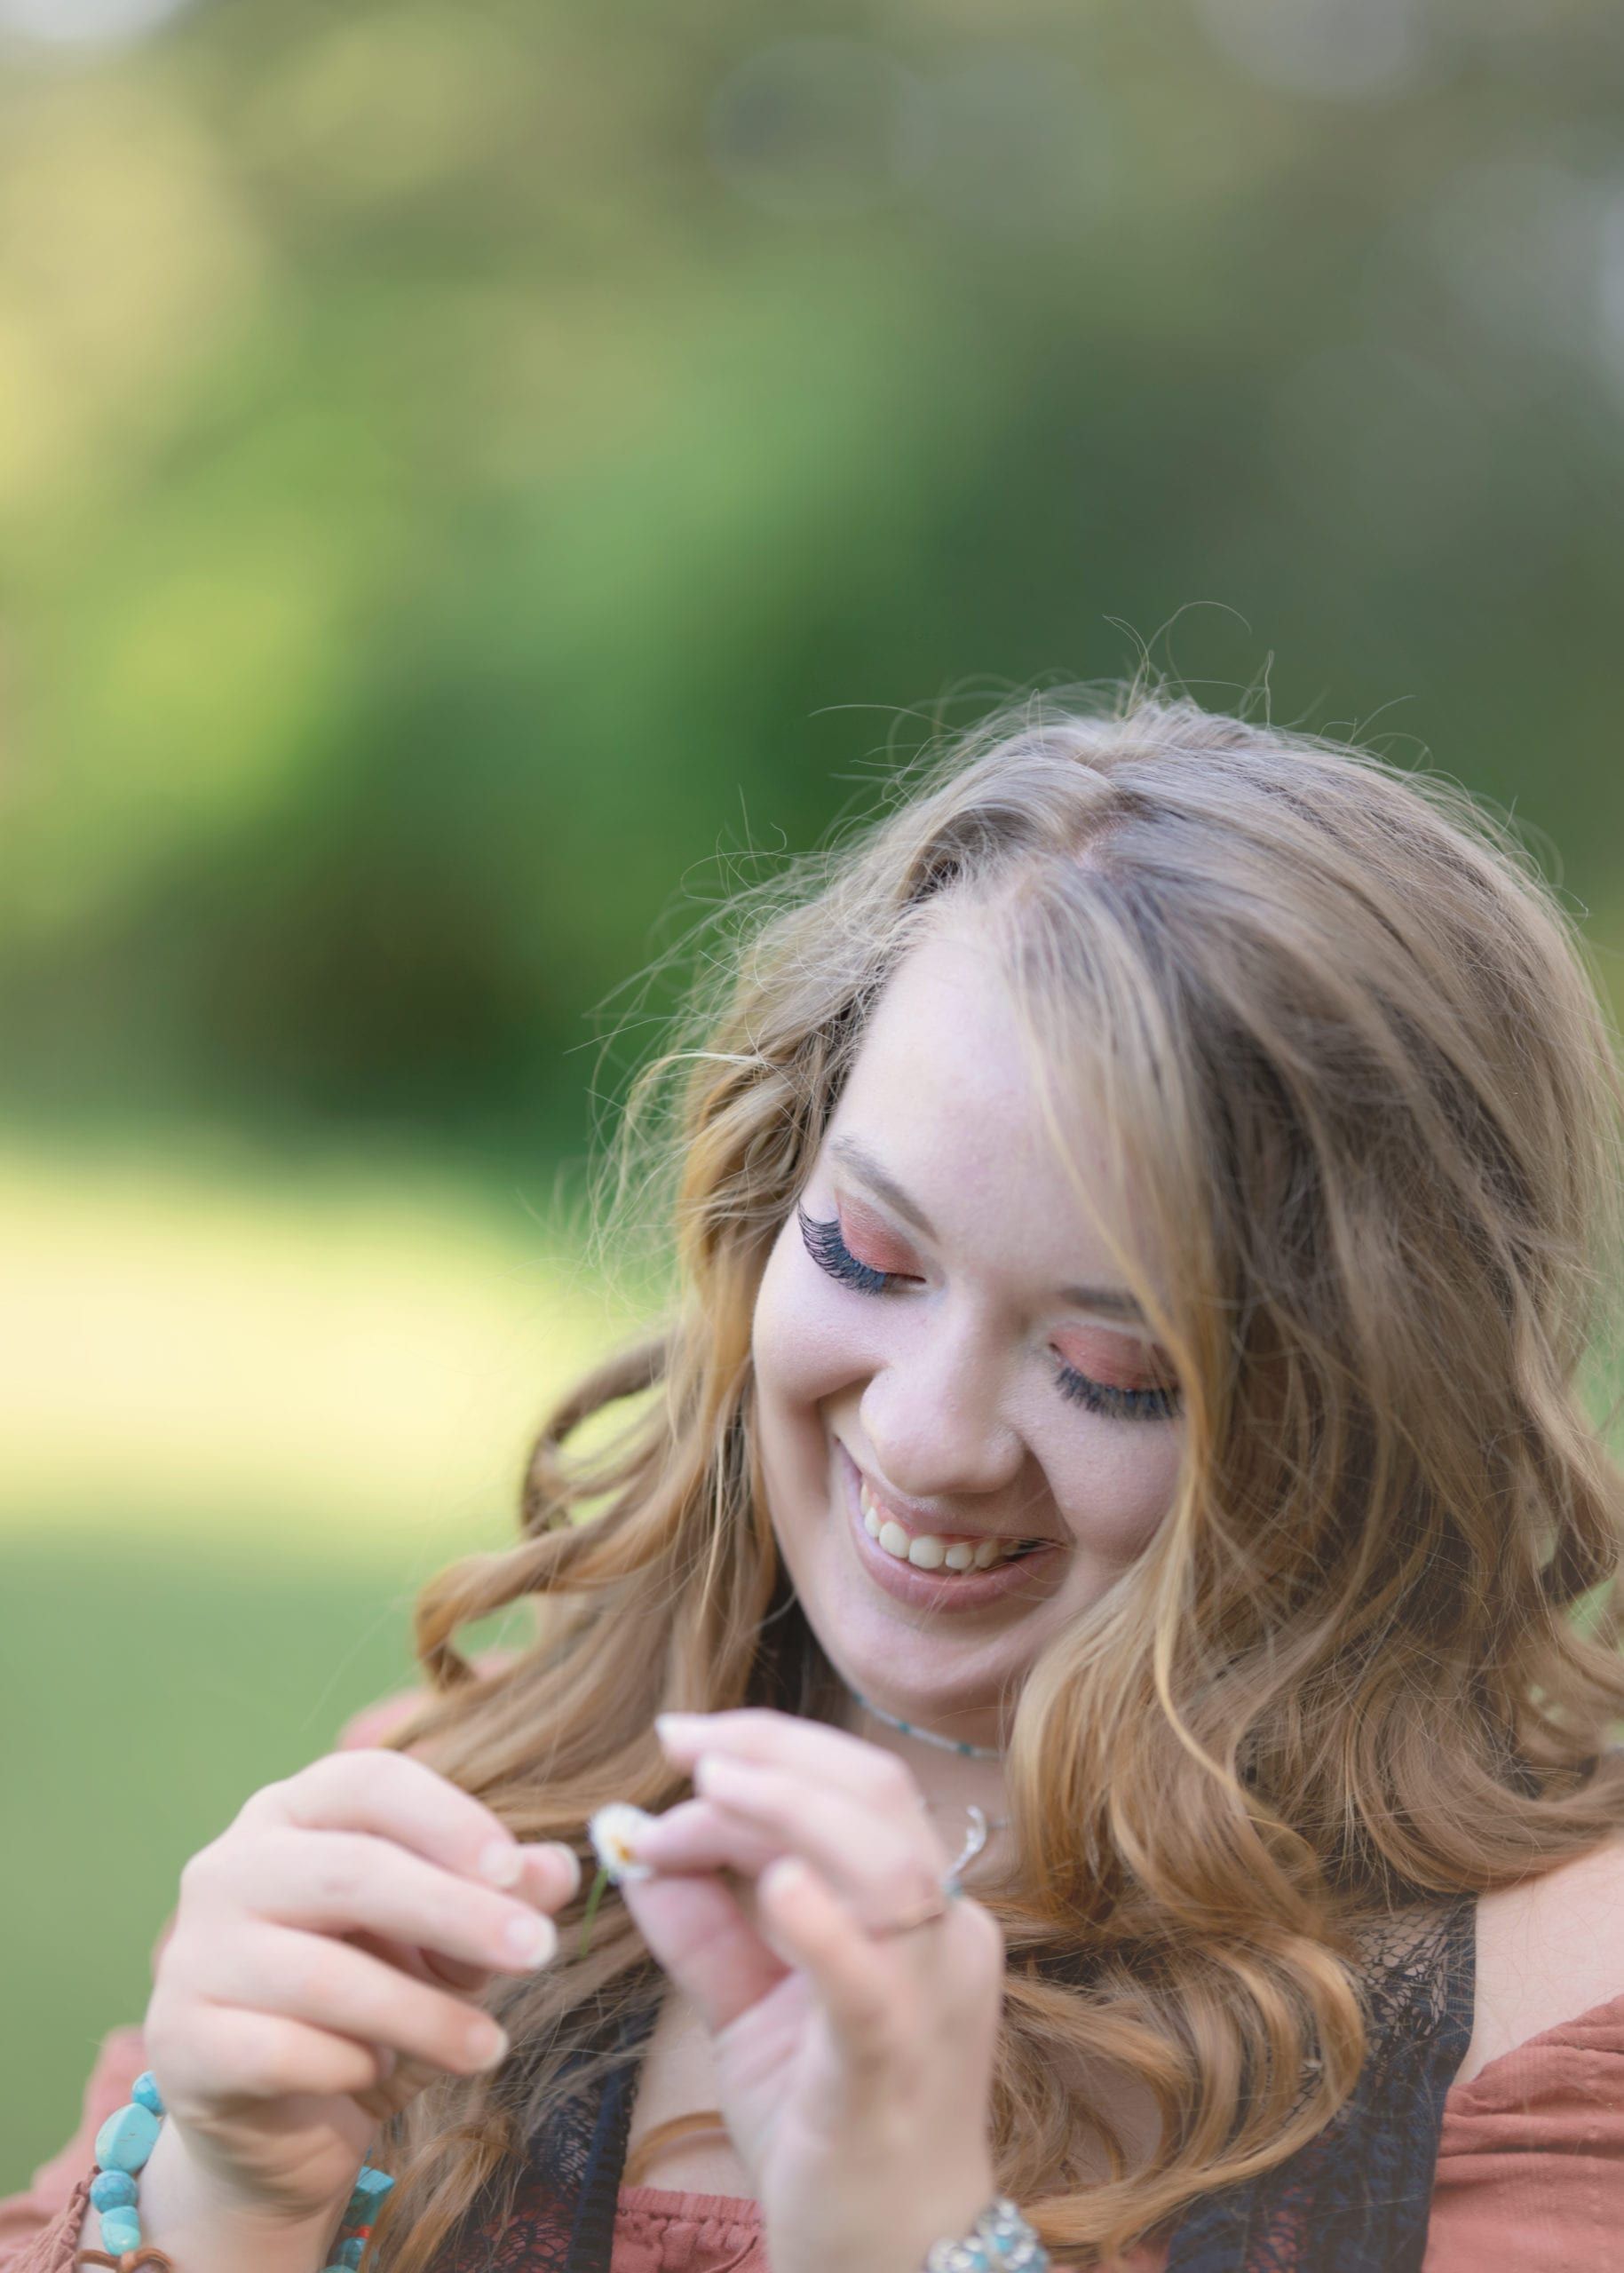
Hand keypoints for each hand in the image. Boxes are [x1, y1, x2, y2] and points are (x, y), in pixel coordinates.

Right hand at [141, 1748, 579, 2225]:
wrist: (278, 2118)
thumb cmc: (374, 1992)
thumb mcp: (446, 1937)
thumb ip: (498, 1894)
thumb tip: (558, 1870)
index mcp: (292, 1810)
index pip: (369, 1781)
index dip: (449, 1819)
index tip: (517, 1870)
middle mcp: (230, 1866)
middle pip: (352, 1871)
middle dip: (457, 1913)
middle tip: (538, 1952)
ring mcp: (195, 1951)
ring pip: (324, 1975)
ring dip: (423, 2014)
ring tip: (490, 2046)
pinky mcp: (180, 2040)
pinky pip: (281, 2052)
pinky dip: (351, 2066)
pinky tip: (382, 2075)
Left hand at [620, 1708, 1005, 2272]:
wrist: (887, 2265)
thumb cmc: (827, 2131)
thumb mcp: (751, 2010)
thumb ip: (699, 1925)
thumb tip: (625, 1838)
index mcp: (920, 1911)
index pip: (850, 1790)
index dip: (761, 1754)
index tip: (670, 1759)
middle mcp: (945, 1934)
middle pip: (875, 1793)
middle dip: (771, 1748)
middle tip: (678, 1740)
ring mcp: (929, 1995)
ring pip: (884, 1858)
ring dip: (787, 1807)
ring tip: (706, 1788)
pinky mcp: (892, 2062)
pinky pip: (870, 1980)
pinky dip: (823, 1925)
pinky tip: (778, 1884)